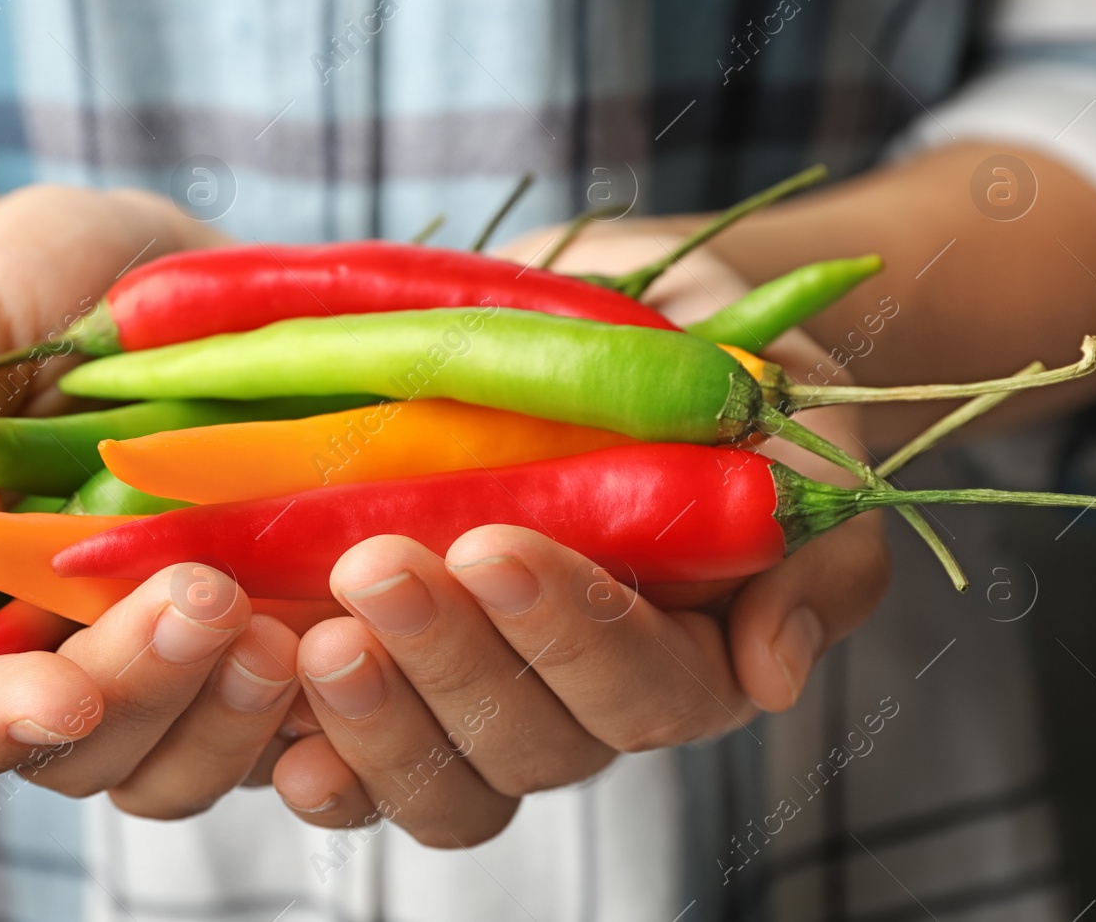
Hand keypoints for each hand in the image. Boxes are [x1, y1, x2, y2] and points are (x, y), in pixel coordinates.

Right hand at [0, 185, 302, 813]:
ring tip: (289, 626)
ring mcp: (175, 651)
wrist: (140, 264)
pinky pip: (304, 710)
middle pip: (88, 750)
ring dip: (241, 715)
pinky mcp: (272, 624)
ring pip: (198, 757)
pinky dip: (332, 695)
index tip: (67, 695)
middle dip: (146, 690)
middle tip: (209, 596)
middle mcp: (63, 649)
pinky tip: (363, 627)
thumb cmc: (15, 284)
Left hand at [267, 229, 889, 846]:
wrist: (635, 318)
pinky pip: (365, 763)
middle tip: (377, 569)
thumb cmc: (725, 374)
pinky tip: (281, 738)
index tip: (494, 546)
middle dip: (450, 666)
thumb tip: (772, 673)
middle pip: (530, 747)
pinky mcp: (406, 676)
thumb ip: (814, 556)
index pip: (644, 687)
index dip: (568, 634)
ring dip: (378, 721)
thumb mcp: (799, 434)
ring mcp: (488, 696)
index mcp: (691, 655)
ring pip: (447, 777)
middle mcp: (585, 699)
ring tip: (316, 643)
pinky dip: (321, 762)